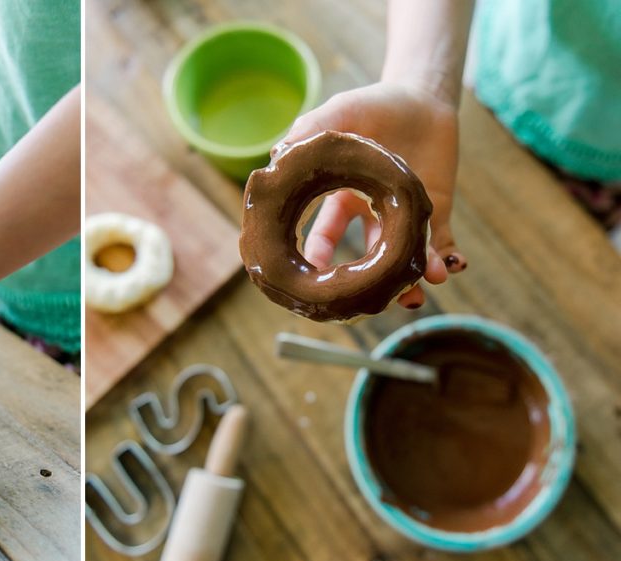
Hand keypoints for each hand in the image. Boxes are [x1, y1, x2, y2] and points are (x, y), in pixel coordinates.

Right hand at [274, 82, 464, 308]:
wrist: (422, 93)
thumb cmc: (373, 104)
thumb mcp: (337, 113)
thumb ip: (308, 130)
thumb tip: (276, 156)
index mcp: (342, 198)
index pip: (322, 238)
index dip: (316, 261)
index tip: (312, 280)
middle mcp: (371, 214)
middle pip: (365, 258)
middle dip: (366, 282)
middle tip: (366, 301)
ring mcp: (404, 216)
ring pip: (404, 258)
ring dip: (411, 279)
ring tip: (417, 290)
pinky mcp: (436, 212)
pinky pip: (441, 243)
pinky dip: (446, 260)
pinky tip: (451, 267)